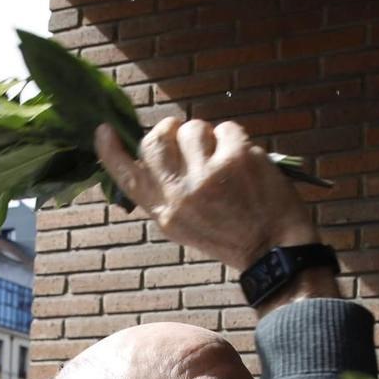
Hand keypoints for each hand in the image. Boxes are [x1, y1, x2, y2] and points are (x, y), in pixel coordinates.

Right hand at [94, 118, 322, 274]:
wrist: (274, 250)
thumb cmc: (231, 234)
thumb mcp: (186, 225)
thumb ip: (167, 192)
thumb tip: (158, 150)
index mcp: (165, 213)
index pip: (126, 177)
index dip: (110, 151)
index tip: (104, 130)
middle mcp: (180, 194)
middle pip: (155, 140)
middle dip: (169, 129)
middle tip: (186, 136)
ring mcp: (207, 175)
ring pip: (193, 128)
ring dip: (208, 135)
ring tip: (224, 158)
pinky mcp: (235, 159)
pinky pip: (226, 129)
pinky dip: (236, 140)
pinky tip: (246, 162)